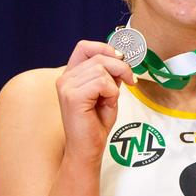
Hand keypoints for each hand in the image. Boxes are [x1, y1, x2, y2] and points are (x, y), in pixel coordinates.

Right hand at [55, 41, 136, 162]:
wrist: (87, 149)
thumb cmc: (96, 123)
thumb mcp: (107, 92)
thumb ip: (110, 74)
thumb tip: (121, 58)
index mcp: (71, 75)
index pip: (84, 47)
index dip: (105, 47)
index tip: (121, 59)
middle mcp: (65, 78)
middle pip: (98, 56)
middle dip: (120, 66)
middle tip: (131, 80)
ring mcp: (67, 87)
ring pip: (102, 68)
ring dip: (115, 84)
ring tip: (110, 100)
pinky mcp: (73, 97)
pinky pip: (102, 83)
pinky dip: (111, 93)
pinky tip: (107, 104)